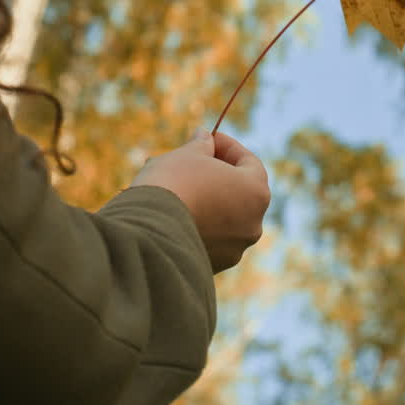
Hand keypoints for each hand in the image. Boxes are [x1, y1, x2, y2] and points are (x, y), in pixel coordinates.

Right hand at [130, 129, 270, 273]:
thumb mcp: (187, 154)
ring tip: (171, 185)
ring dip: (201, 198)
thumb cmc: (173, 184)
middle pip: (236, 191)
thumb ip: (201, 144)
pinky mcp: (213, 266)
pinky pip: (206, 237)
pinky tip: (169, 211)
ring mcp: (234, 249)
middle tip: (188, 160)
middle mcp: (253, 224)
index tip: (208, 138)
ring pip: (220, 216)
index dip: (227, 146)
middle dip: (212, 173)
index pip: (249, 162)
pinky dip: (194, 222)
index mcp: (256, 192)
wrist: (148, 233)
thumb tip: (204, 138)